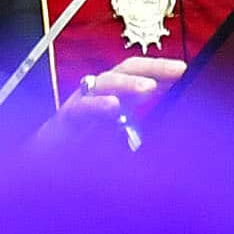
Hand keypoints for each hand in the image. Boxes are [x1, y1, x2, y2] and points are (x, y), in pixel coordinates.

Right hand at [37, 57, 184, 147]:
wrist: (46, 166)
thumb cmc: (85, 152)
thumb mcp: (121, 139)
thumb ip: (140, 130)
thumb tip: (172, 124)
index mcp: (115, 94)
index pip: (141, 74)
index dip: (162, 69)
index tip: (187, 70)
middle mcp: (99, 92)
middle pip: (126, 68)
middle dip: (153, 66)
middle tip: (179, 70)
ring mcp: (82, 102)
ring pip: (105, 82)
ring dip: (128, 83)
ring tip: (149, 88)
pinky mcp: (66, 119)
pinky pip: (83, 108)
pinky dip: (98, 106)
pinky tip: (113, 107)